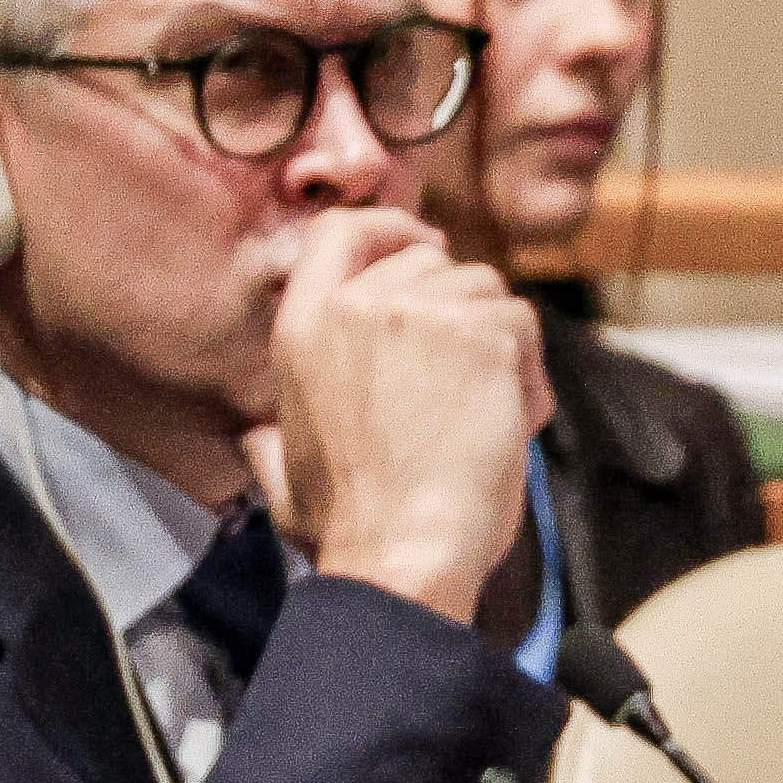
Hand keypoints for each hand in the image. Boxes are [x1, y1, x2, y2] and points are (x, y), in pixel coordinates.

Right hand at [256, 209, 544, 625]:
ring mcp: (421, 314)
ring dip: (498, 342)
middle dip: (459, 305)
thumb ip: (268, 442)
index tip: (425, 243)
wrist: (402, 553)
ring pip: (485, 288)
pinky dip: (529, 373)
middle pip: (431, 258)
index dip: (390, 228)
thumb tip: (253, 438)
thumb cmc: (348, 528)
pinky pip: (522, 325)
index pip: (341, 231)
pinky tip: (514, 422)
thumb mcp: (281, 474)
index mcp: (303, 327)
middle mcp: (357, 306)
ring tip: (488, 412)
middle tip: (467, 372)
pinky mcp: (481, 336)